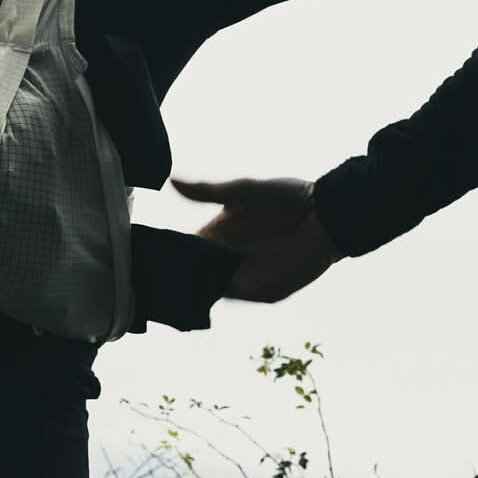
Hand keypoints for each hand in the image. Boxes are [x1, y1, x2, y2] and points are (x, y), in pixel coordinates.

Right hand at [171, 175, 339, 302]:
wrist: (329, 213)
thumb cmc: (288, 197)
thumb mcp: (244, 191)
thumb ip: (207, 191)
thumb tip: (171, 180)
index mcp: (217, 237)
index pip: (184, 250)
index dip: (168, 253)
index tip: (149, 256)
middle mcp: (228, 261)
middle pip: (193, 274)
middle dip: (176, 275)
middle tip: (157, 274)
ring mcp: (247, 279)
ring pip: (211, 290)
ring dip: (195, 287)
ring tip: (176, 283)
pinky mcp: (266, 291)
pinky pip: (238, 297)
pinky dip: (223, 295)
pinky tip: (210, 286)